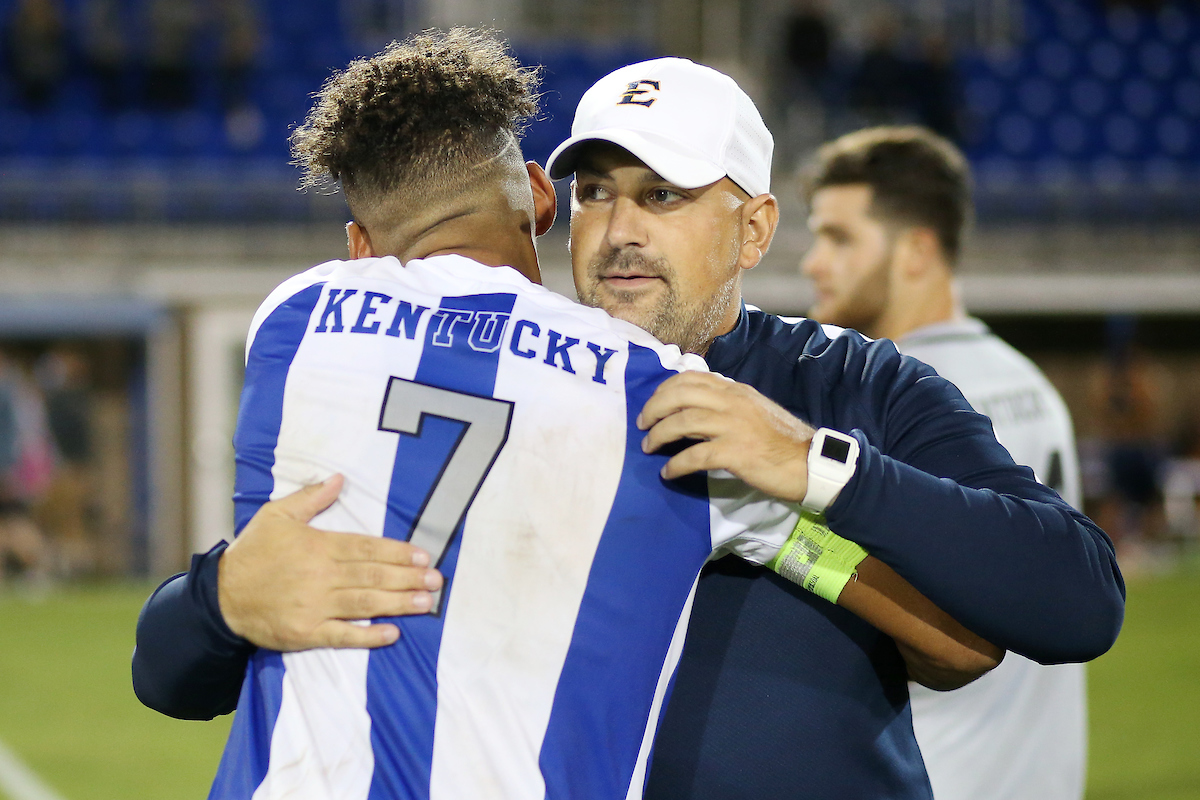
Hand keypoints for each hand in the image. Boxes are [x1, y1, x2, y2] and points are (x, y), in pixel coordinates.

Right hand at [217, 474, 443, 650]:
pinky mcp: (306, 633)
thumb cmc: (252, 553)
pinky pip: (342, 635)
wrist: (220, 597)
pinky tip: (392, 633)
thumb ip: (310, 498)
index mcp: (317, 546)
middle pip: (372, 575)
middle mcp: (320, 576)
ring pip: (365, 603)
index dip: (398, 552)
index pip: (367, 548)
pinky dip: (368, 636)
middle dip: (408, 578)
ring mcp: (314, 606)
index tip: (424, 556)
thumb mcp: (276, 515)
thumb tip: (339, 479)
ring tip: (426, 603)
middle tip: (437, 581)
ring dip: (398, 603)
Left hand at [637, 372, 815, 501]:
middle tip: (642, 424)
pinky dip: (677, 464)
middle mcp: (733, 402)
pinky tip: (668, 473)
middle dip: (654, 408)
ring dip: (659, 435)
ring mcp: (734, 426)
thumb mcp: (753, 410)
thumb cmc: (780, 440)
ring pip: (684, 422)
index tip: (652, 404)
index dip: (664, 389)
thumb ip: (726, 404)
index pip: (691, 378)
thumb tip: (693, 408)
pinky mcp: (736, 453)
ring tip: (648, 447)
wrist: (810, 462)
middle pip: (681, 395)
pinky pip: (696, 455)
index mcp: (736, 390)